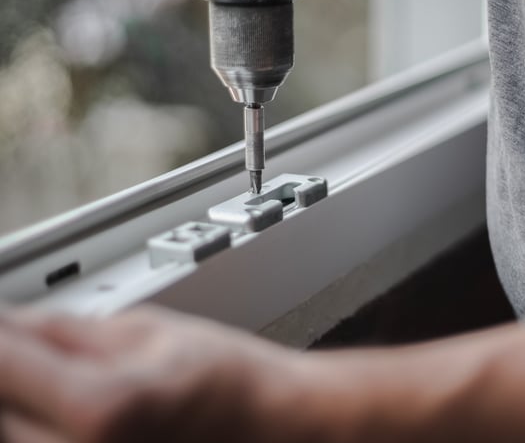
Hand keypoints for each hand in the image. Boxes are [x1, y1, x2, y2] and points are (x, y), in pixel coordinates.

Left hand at [0, 306, 311, 442]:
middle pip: (0, 403)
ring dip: (24, 399)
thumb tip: (9, 322)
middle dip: (13, 366)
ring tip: (67, 374)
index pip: (0, 361)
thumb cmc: (228, 382)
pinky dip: (42, 424)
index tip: (6, 323)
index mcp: (100, 409)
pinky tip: (67, 405)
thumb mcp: (147, 331)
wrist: (269, 428)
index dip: (1, 335)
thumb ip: (62, 330)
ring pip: (14, 431)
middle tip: (40, 342)